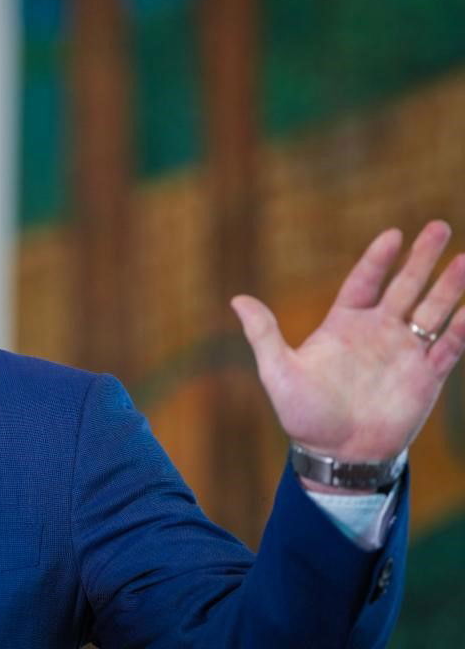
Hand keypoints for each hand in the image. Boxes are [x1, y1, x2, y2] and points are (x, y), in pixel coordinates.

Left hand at [231, 221, 464, 468]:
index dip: (378, 259)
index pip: (364, 282)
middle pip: (405, 286)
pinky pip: (449, 347)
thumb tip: (237, 299)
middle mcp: (378, 333)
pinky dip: (463, 328)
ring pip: (432, 310)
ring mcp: (404, 353)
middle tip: (439, 226)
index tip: (393, 234)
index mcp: (344, 325)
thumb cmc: (303, 414)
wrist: (336, 454)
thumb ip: (264, 334)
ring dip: (450, 286)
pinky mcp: (425, 377)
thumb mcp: (278, 371)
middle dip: (422, 258)